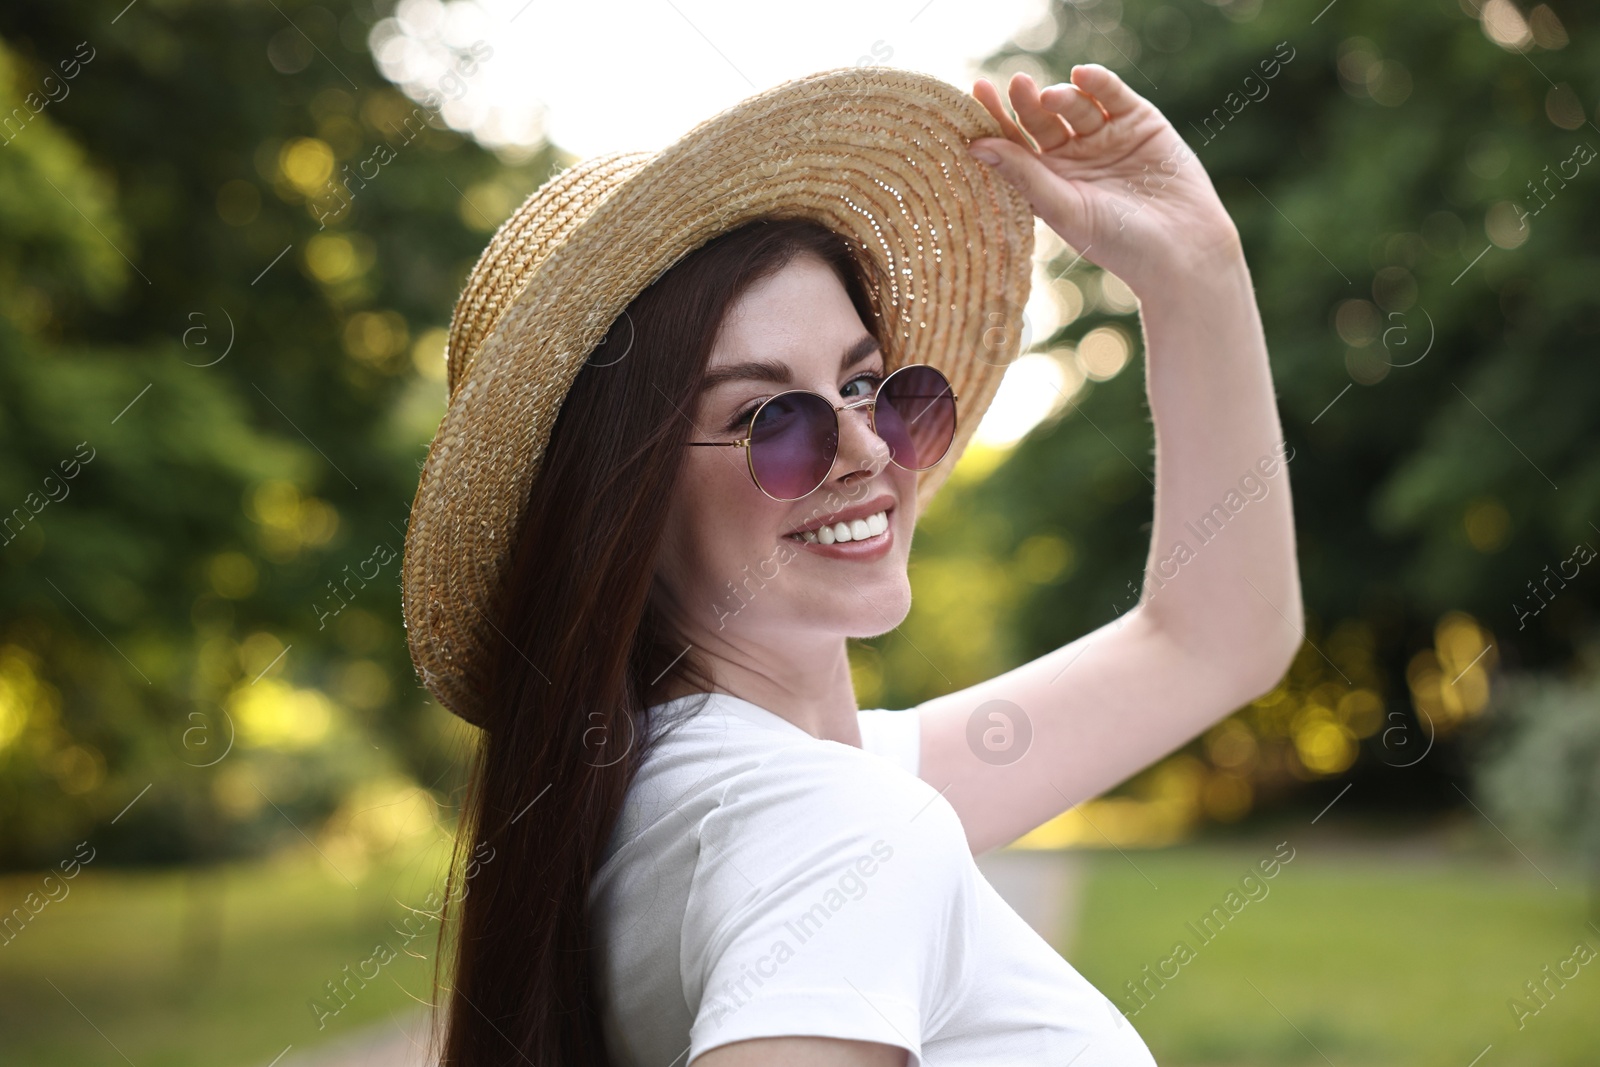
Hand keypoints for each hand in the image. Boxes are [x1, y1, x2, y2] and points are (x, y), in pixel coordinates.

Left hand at [969, 64, 1241, 296]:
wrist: (1182, 248)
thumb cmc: (1117, 241)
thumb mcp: (1064, 208)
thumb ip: (1023, 175)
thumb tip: (976, 146)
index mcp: (1048, 179)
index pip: (1014, 143)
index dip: (995, 118)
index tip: (977, 91)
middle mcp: (1074, 155)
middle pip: (1041, 119)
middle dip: (1027, 103)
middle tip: (1016, 85)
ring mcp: (1106, 136)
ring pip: (1075, 105)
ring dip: (1062, 96)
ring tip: (1051, 97)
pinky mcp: (1139, 121)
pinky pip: (1112, 95)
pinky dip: (1098, 83)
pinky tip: (1082, 76)